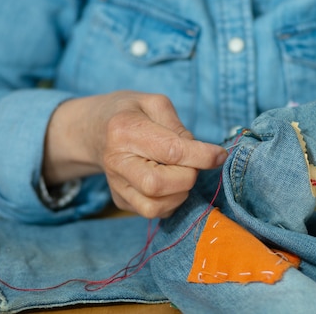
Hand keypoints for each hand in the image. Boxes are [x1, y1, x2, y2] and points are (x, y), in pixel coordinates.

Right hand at [42, 91, 227, 217]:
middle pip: (159, 185)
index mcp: (125, 130)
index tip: (220, 155)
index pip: (170, 151)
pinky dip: (171, 201)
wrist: (95, 129)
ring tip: (179, 171)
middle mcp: (116, 162)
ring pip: (156, 206)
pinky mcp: (120, 201)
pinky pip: (154, 212)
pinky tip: (169, 182)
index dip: (202, 156)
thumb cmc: (131, 112)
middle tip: (192, 162)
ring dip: (181, 192)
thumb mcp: (155, 103)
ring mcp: (116, 185)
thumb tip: (204, 155)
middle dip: (188, 176)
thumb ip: (180, 127)